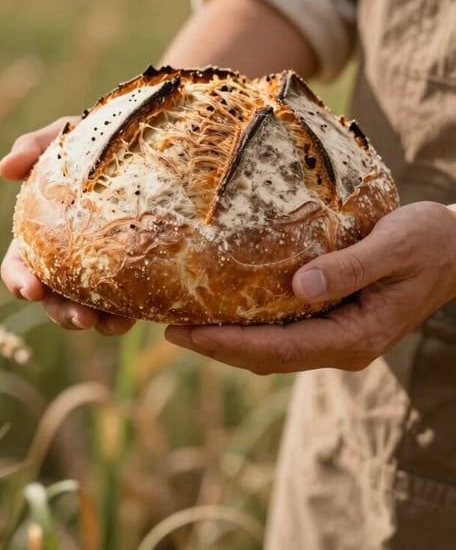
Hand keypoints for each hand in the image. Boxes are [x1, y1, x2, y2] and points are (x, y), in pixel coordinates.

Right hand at [0, 117, 135, 336]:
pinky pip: (126, 304)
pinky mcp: (133, 274)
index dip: (19, 280)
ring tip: (115, 323)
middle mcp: (65, 258)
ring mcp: (99, 270)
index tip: (30, 288)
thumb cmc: (100, 136)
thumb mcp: (69, 134)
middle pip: (52, 298)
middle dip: (62, 313)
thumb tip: (4, 169)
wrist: (155, 138)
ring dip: (97, 322)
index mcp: (40, 232)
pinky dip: (128, 315)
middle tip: (82, 318)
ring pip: (89, 309)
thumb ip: (35, 146)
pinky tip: (138, 316)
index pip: (19, 265)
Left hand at [164, 202, 455, 373]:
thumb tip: (300, 286)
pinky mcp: (333, 321)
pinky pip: (284, 332)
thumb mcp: (395, 246)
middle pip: (268, 357)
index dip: (229, 344)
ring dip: (228, 340)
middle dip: (217, 346)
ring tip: (183, 324)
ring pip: (273, 349)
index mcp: (356, 335)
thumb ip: (350, 267)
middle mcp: (343, 345)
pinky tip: (223, 310)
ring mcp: (338, 336)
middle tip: (169, 329)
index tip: (187, 333)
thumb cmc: (431, 241)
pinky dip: (249, 327)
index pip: (280, 349)